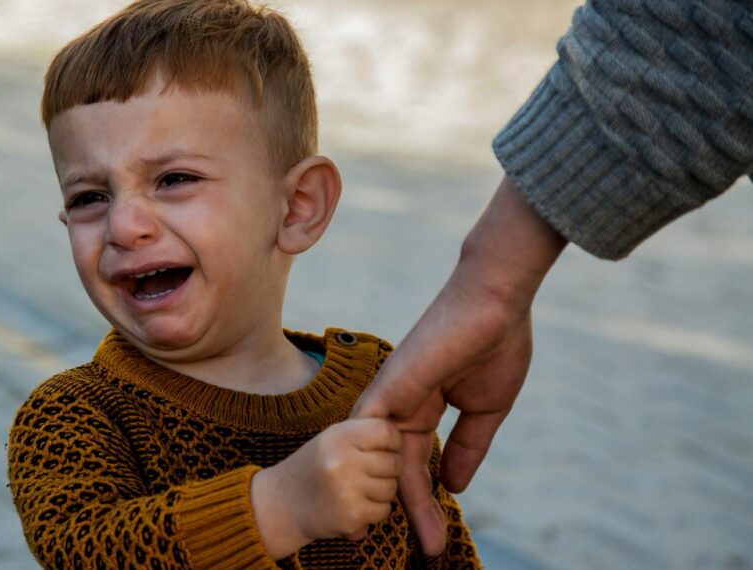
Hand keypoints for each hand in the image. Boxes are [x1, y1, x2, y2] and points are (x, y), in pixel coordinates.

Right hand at [251, 418, 402, 559]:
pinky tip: (354, 504)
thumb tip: (404, 433)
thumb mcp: (332, 439)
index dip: (392, 440)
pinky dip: (374, 510)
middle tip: (369, 471)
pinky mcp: (351, 517)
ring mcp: (347, 491)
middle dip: (387, 468)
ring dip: (381, 490)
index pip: (387, 431)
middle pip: (394, 463)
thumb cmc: (315, 466)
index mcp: (339, 436)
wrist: (283, 504)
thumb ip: (364, 433)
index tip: (384, 447)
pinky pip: (383, 510)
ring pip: (391, 488)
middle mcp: (343, 461)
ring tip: (358, 487)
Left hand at [351, 177, 566, 555]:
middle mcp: (399, 403)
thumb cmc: (495, 344)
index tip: (433, 534)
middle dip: (411, 510)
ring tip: (407, 536)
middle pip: (396, 466)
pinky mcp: (391, 384)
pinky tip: (377, 497)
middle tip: (428, 548)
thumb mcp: (485, 409)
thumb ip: (467, 447)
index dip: (423, 499)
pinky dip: (370, 463)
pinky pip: (370, 431)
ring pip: (382, 456)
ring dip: (392, 497)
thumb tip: (453, 487)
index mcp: (420, 406)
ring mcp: (392, 394)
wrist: (497, 301)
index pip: (416, 462)